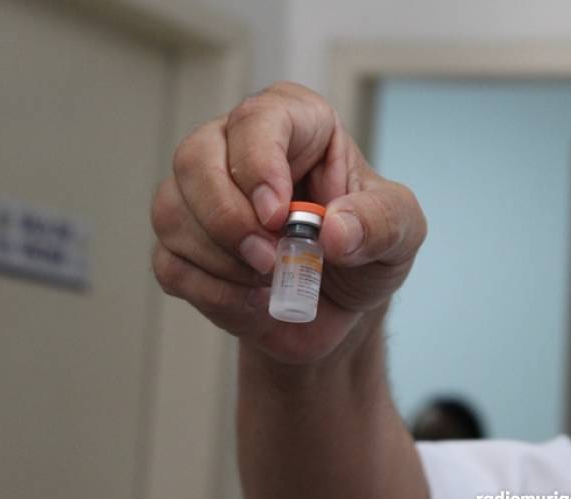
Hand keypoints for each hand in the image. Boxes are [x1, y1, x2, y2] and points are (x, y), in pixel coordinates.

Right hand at [151, 82, 426, 363]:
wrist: (341, 308)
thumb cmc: (368, 252)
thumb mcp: (401, 232)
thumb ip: (379, 222)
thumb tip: (334, 231)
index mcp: (296, 126)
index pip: (257, 118)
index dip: (258, 164)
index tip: (278, 215)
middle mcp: (238, 151)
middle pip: (195, 159)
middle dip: (228, 220)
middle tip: (271, 259)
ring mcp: (204, 199)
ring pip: (172, 212)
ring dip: (222, 260)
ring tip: (271, 280)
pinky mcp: (186, 248)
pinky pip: (169, 264)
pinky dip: (212, 292)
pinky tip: (253, 300)